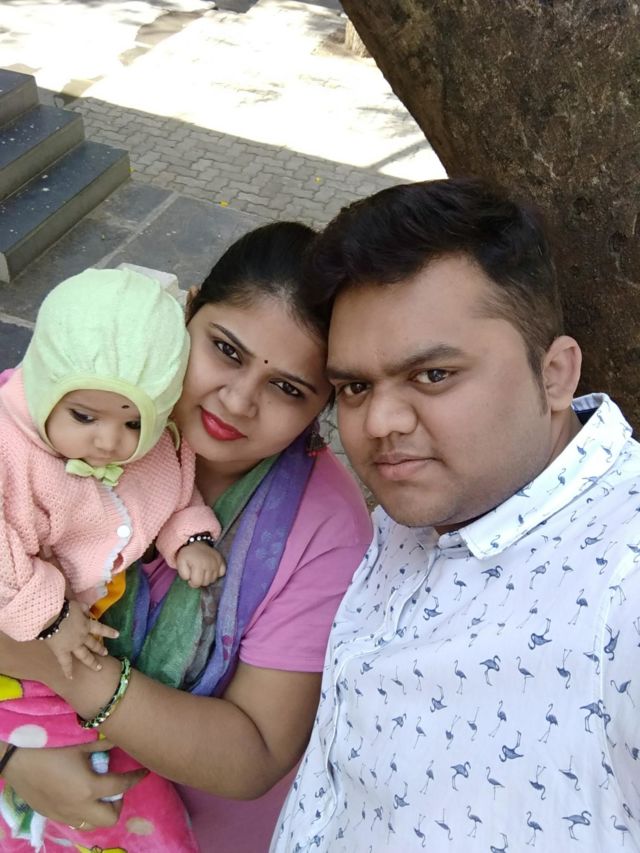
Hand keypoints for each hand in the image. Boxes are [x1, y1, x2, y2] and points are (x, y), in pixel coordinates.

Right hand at [2, 740, 144, 829]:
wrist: (16, 757)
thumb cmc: (50, 745)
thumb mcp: (81, 742)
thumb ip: (105, 743)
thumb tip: (123, 738)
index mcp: (89, 788)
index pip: (121, 787)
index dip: (136, 778)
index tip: (143, 771)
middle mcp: (78, 807)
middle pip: (110, 818)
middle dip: (118, 804)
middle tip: (116, 788)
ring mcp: (63, 814)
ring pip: (91, 824)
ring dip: (99, 811)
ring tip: (98, 792)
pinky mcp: (50, 815)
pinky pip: (74, 822)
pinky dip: (83, 812)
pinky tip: (79, 794)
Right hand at [46, 600, 118, 678]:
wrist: (51, 616)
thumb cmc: (63, 608)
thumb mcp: (76, 604)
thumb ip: (83, 607)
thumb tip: (87, 608)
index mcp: (86, 624)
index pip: (101, 628)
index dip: (109, 632)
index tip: (117, 635)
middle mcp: (82, 637)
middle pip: (93, 643)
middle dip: (99, 648)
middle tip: (106, 653)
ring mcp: (73, 646)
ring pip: (84, 655)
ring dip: (91, 661)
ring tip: (98, 668)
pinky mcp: (62, 652)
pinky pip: (65, 663)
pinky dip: (67, 671)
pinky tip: (71, 678)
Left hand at [176, 542, 225, 587]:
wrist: (196, 542)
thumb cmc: (187, 555)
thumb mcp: (180, 563)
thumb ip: (183, 574)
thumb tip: (190, 579)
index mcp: (198, 565)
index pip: (197, 583)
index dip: (192, 582)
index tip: (190, 577)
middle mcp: (209, 564)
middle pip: (206, 583)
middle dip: (200, 580)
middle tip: (196, 573)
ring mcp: (217, 563)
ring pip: (213, 579)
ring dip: (207, 578)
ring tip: (203, 571)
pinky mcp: (221, 561)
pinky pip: (222, 573)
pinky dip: (217, 573)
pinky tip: (211, 569)